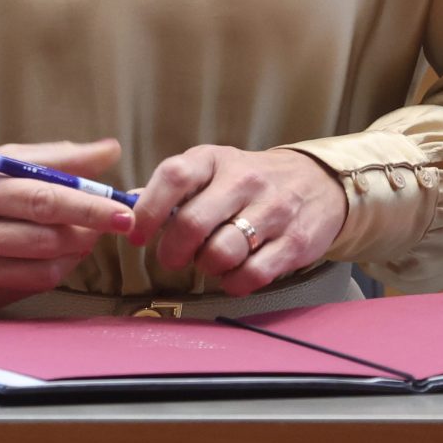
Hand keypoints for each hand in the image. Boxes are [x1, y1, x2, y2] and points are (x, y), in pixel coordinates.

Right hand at [0, 138, 134, 312]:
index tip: (124, 209)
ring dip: (73, 254)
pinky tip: (52, 256)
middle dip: (88, 231)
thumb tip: (109, 152)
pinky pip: (26, 289)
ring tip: (80, 236)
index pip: (43, 198)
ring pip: (41, 269)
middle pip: (46, 238)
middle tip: (113, 222)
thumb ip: (52, 158)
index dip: (89, 207)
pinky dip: (50, 272)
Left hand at [128, 145, 345, 297]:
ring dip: (206, 267)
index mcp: (215, 159)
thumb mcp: (211, 170)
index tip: (137, 234)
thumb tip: (124, 206)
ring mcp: (273, 211)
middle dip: (173, 251)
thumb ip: (171, 189)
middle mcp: (244, 180)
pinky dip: (234, 283)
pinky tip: (234, 273)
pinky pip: (251, 275)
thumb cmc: (251, 181)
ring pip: (220, 253)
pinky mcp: (294, 243)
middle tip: (172, 257)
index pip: (174, 177)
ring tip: (209, 260)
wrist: (317, 183)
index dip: (149, 210)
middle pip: (192, 223)